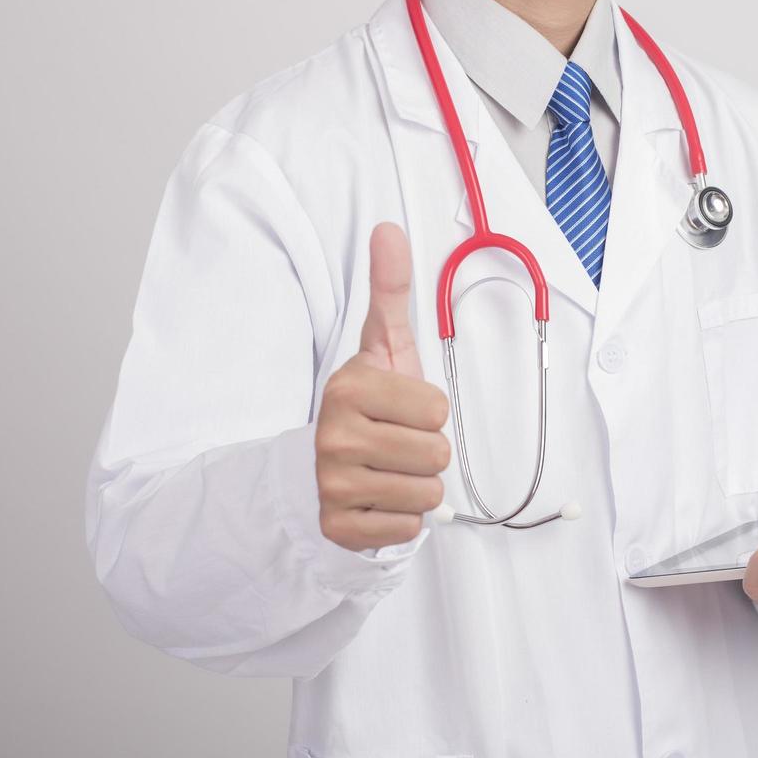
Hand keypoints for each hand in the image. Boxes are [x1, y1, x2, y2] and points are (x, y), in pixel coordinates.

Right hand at [315, 223, 450, 551]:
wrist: (320, 467)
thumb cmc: (368, 406)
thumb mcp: (382, 348)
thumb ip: (390, 291)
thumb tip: (388, 229)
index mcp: (349, 388)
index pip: (437, 408)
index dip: (428, 412)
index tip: (398, 410)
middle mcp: (334, 436)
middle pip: (436, 453)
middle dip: (426, 453)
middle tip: (395, 445)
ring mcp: (331, 485)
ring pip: (425, 494)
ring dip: (416, 487)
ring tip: (387, 472)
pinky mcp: (336, 527)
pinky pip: (405, 529)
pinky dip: (399, 520)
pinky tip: (376, 501)